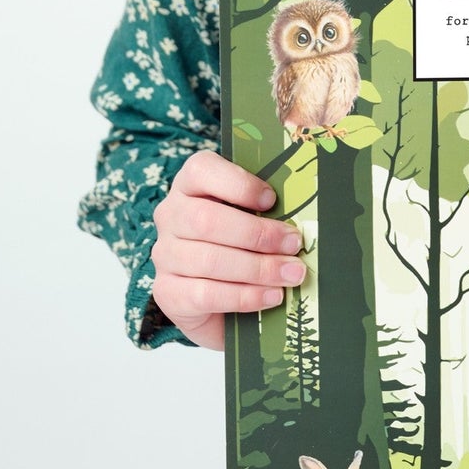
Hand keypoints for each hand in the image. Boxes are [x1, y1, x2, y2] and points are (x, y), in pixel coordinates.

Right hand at [149, 149, 305, 350]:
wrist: (215, 298)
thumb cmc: (240, 242)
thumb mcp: (251, 216)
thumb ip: (267, 210)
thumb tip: (304, 216)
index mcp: (190, 184)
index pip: (202, 170)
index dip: (239, 184)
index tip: (272, 200)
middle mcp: (171, 216)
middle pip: (207, 220)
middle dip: (258, 234)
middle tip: (294, 244)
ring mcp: (165, 255)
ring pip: (209, 260)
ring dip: (258, 268)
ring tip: (291, 274)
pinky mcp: (168, 293)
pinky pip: (207, 294)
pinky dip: (246, 296)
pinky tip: (272, 296)